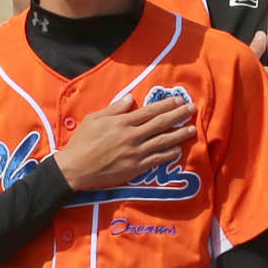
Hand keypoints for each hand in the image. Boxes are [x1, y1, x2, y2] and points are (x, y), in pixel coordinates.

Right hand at [55, 95, 197, 192]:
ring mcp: (135, 153)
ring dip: (179, 135)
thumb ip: (114, 108)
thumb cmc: (82, 142)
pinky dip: (168, 154)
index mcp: (122, 122)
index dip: (166, 105)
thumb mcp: (94, 119)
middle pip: (160, 124)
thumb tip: (131, 98)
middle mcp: (132, 136)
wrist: (75, 169)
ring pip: (162, 142)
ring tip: (191, 129)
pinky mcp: (135, 168)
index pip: (149, 111)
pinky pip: (156, 160)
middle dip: (178, 116)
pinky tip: (177, 150)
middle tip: (192, 110)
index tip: (178, 100)